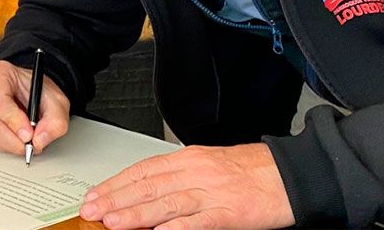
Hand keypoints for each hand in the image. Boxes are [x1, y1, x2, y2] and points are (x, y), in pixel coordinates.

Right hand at [0, 59, 69, 155]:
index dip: (13, 121)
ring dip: (11, 144)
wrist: (30, 90)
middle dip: (15, 139)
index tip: (29, 134)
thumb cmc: (38, 90)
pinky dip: (5, 144)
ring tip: (26, 137)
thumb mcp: (56, 101)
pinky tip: (15, 135)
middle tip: (33, 142)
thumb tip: (39, 140)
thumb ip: (55, 121)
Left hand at [79, 143, 293, 229]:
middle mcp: (196, 172)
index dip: (115, 184)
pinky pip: (198, 221)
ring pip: (165, 202)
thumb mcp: (208, 165)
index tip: (94, 195)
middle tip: (92, 210)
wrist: (291, 174)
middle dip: (116, 199)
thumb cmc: (252, 171)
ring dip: (136, 213)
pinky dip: (176, 227)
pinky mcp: (229, 213)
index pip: (142, 170)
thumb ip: (178, 178)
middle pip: (147, 185)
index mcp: (189, 159)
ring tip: (112, 222)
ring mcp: (211, 192)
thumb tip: (145, 192)